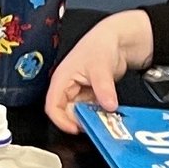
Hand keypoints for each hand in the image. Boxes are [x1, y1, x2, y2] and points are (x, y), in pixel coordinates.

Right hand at [44, 9, 154, 136]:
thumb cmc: (100, 44)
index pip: (52, 106)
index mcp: (61, 79)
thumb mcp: (101, 68)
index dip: (61, 120)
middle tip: (94, 124)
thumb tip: (108, 106)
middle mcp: (67, 87)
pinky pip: (90, 108)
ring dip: (90, 117)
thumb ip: (104, 88)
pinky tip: (107, 111)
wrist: (116, 38)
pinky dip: (97, 112)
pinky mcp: (89, 93)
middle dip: (79, 120)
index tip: (76, 128)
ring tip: (103, 117)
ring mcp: (78, 91)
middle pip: (66, 113)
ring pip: (79, 112)